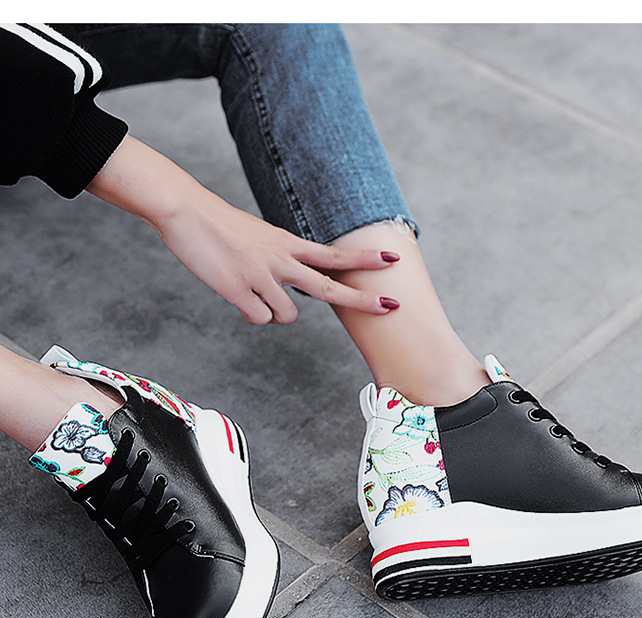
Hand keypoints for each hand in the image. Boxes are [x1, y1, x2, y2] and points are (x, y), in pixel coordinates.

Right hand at [87, 136, 399, 324]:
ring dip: (275, 313)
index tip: (393, 259)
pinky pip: (259, 319)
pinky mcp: (239, 290)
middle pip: (330, 288)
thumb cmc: (221, 226)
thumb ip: (281, 263)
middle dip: (363, 299)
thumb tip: (284, 298)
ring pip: (288, 316)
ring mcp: (261, 276)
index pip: (334, 255)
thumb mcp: (261, 238)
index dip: (364, 260)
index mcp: (288, 244)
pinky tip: (238, 298)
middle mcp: (281, 260)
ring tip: (254, 295)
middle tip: (392, 305)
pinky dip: (251, 314)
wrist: (187, 212)